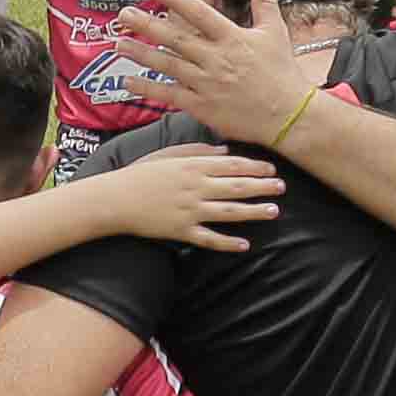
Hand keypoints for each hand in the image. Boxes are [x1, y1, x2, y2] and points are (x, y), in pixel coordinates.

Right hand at [87, 143, 285, 248]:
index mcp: (192, 167)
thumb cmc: (140, 174)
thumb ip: (197, 150)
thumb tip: (226, 151)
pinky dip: (227, 242)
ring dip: (253, 212)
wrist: (114, 199)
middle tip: (282, 188)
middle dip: (262, 187)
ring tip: (273, 212)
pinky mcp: (180, 231)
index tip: (272, 170)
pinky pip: (208, 238)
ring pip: (228, 212)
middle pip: (236, 187)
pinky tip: (244, 244)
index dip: (254, 168)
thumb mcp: (168, 154)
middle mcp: (195, 188)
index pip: (231, 166)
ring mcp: (189, 211)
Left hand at [122, 0, 321, 148]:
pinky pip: (169, 95)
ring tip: (118, 43)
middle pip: (175, 38)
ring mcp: (206, 84)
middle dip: (147, 25)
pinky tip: (128, 81)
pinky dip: (148, 88)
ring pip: (167, 65)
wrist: (288, 115)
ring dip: (141, 54)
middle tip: (123, 14)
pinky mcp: (202, 106)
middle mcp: (216, 59)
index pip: (200, 13)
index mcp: (232, 38)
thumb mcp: (275, 30)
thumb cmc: (281, 70)